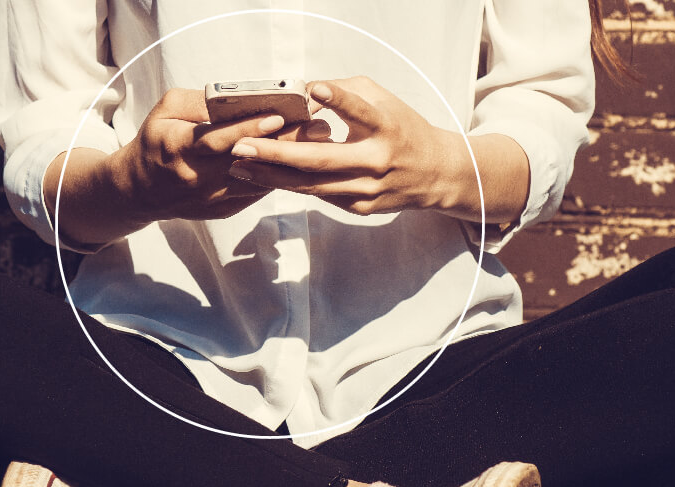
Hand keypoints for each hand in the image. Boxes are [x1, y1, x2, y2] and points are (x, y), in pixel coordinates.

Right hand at [47, 88, 330, 249]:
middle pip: (248, 161)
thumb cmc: (157, 140)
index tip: (279, 116)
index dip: (249, 129)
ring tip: (320, 141)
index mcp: (178, 149)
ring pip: (259, 180)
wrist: (140, 190)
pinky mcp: (224, 209)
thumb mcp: (167, 111)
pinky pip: (258, 191)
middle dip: (285, 143)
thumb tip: (242, 96)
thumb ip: (201, 103)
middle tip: (319, 127)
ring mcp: (212, 198)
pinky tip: (303, 160)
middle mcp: (197, 178)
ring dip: (291, 161)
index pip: (218, 140)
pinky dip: (280, 175)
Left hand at [226, 77, 467, 215]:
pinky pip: (319, 195)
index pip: (363, 113)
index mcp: (388, 129)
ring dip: (272, 176)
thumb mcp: (383, 101)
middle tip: (243, 146)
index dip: (341, 101)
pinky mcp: (361, 209)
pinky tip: (263, 176)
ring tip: (240, 164)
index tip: (317, 90)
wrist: (435, 174)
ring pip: (313, 185)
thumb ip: (346, 92)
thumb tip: (304, 92)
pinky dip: (290, 185)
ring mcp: (368, 190)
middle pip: (323, 160)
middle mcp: (378, 162)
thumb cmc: (401, 128)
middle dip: (278, 154)